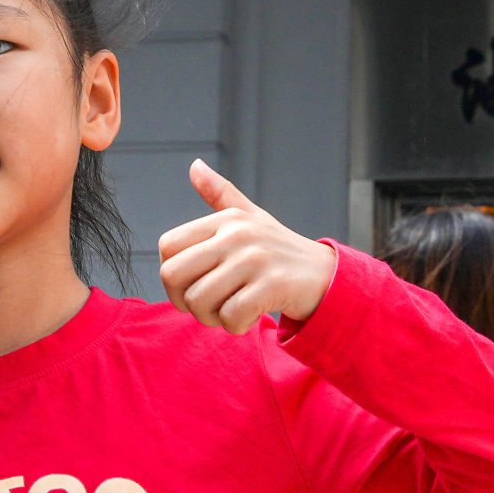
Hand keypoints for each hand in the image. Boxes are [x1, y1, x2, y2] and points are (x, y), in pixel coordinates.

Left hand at [155, 164, 334, 333]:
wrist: (326, 275)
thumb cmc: (280, 250)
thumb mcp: (251, 218)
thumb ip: (220, 194)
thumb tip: (194, 166)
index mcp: (227, 219)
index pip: (167, 246)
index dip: (171, 274)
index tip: (192, 285)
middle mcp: (238, 235)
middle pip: (173, 276)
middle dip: (184, 301)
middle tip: (207, 305)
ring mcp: (255, 259)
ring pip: (199, 301)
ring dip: (211, 318)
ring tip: (231, 310)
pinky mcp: (272, 285)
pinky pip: (230, 317)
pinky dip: (235, 327)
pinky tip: (250, 317)